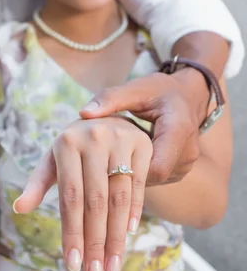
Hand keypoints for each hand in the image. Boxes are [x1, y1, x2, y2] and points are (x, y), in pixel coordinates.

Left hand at [14, 117, 151, 270]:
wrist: (108, 117)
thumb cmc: (74, 147)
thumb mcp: (53, 159)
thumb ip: (37, 183)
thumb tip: (19, 208)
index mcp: (66, 143)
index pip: (70, 197)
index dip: (72, 232)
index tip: (72, 264)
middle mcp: (93, 138)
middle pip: (95, 201)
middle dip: (95, 242)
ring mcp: (120, 140)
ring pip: (118, 197)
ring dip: (116, 237)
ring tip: (112, 266)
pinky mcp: (142, 144)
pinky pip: (138, 186)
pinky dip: (134, 212)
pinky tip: (127, 235)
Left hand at [79, 70, 203, 184]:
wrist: (187, 96)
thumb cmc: (159, 90)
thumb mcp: (135, 89)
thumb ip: (111, 99)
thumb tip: (83, 113)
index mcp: (179, 130)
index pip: (156, 167)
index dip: (130, 170)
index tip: (103, 162)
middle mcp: (187, 153)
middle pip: (153, 177)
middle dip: (125, 174)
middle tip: (97, 166)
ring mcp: (185, 165)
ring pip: (154, 181)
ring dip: (131, 175)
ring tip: (108, 162)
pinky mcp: (180, 171)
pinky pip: (157, 178)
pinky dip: (138, 172)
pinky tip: (121, 161)